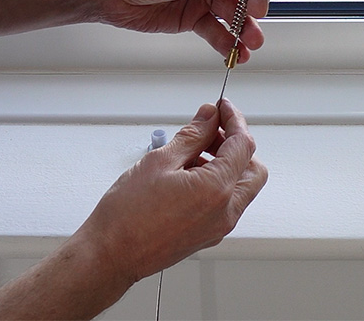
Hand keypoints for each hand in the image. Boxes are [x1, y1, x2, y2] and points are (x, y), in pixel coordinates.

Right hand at [76, 100, 268, 282]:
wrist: (111, 254)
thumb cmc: (127, 215)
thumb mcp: (160, 161)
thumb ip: (192, 136)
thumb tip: (208, 118)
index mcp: (217, 190)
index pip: (243, 145)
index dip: (234, 120)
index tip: (222, 108)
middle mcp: (225, 212)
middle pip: (252, 168)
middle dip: (237, 144)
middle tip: (212, 129)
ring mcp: (218, 227)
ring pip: (241, 187)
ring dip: (227, 164)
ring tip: (193, 151)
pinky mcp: (208, 235)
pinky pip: (227, 203)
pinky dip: (219, 183)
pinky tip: (190, 173)